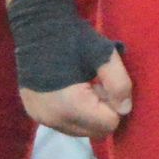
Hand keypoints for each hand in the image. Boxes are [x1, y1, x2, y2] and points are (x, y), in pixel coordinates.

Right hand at [7, 0, 130, 139]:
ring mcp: (40, 118)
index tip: (105, 85)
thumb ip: (120, 84)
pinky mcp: (33, 114)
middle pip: (94, 132)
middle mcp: (52, 118)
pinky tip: (70, 90)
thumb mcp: (104, 56)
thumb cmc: (74, 38)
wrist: (38, 26)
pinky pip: (63, 124)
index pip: (108, 125)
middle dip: (102, 112)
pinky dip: (72, 113)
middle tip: (96, 85)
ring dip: (87, 114)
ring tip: (83, 86)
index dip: (114, 105)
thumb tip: (125, 110)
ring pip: (79, 130)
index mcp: (70, 105)